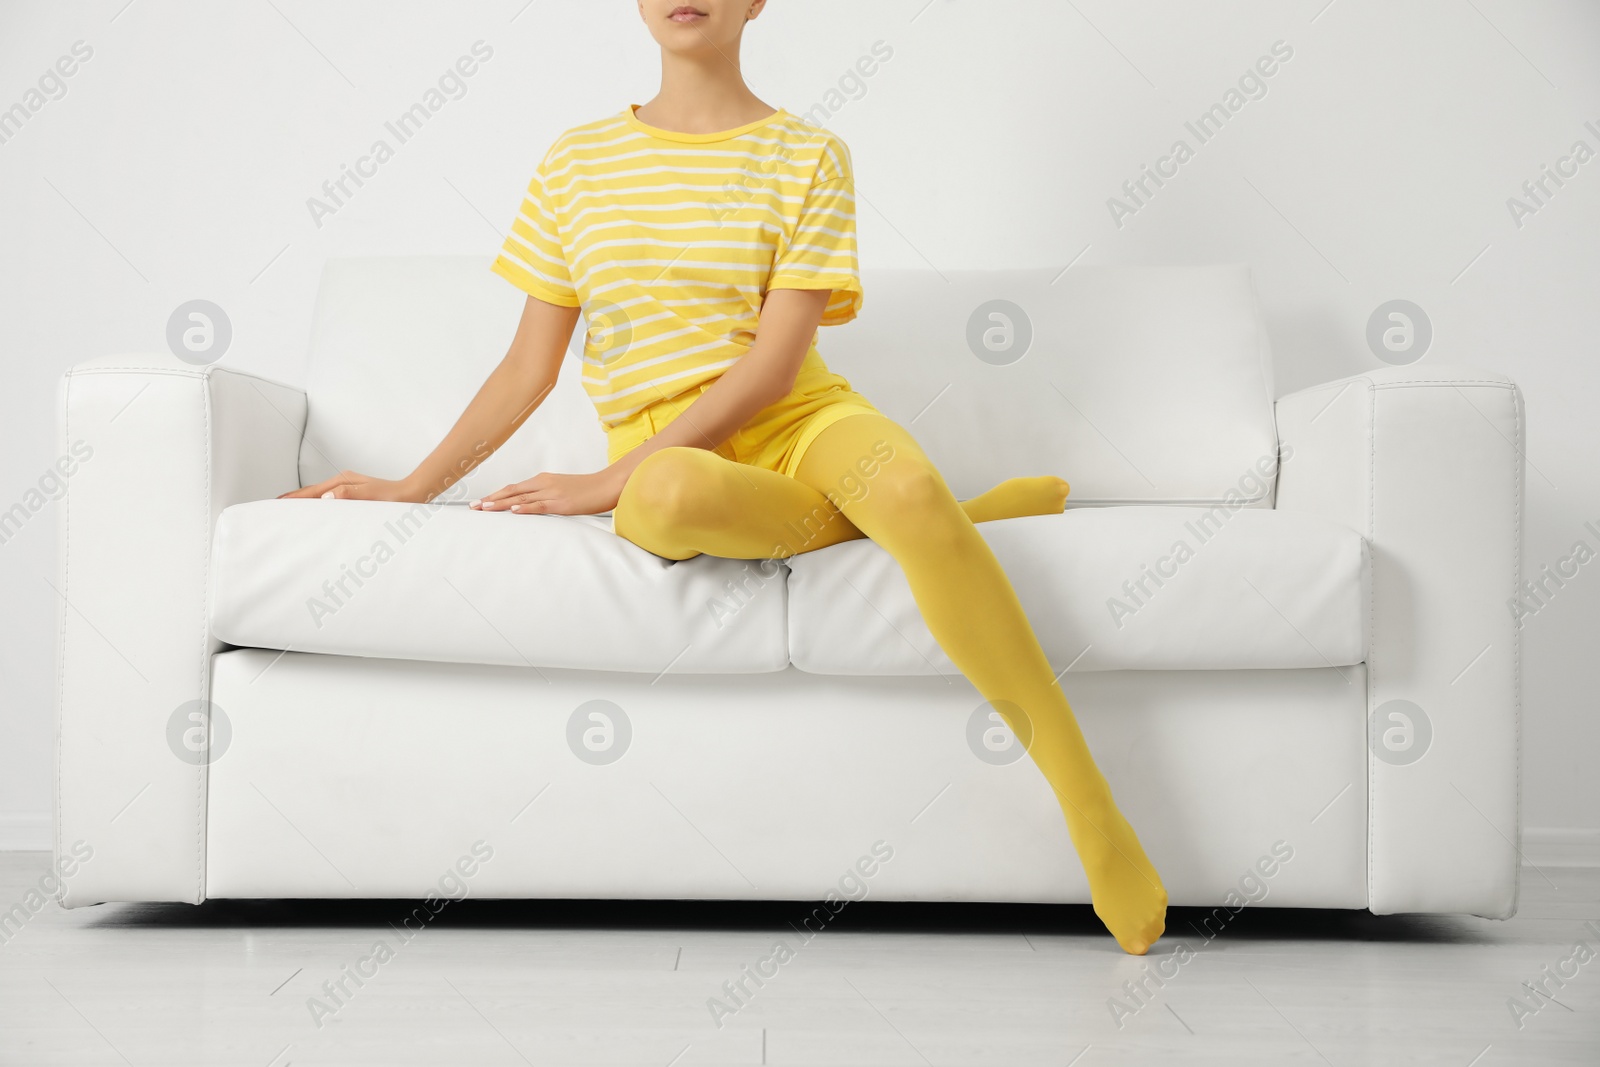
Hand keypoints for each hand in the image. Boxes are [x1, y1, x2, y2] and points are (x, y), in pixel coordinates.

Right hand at [279, 470, 422, 502]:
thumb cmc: (393, 496)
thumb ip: (347, 495)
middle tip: (277, 505)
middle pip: (313, 490)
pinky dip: (318, 502)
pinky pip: (329, 498)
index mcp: (343, 481)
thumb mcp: (369, 495)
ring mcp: (348, 486)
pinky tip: (316, 509)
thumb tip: (326, 497)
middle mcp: (343, 482)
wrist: (411, 493)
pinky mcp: (353, 493)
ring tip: (290, 507)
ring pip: (320, 494)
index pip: (313, 491)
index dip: (296, 497)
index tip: (279, 502)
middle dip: (295, 497)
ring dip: (305, 500)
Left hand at [471, 469, 624, 515]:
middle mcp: (543, 483)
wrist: (607, 485)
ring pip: (520, 498)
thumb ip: (546, 495)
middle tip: (473, 507)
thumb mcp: (562, 490)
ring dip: (500, 504)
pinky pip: (539, 505)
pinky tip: (512, 510)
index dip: (495, 494)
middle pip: (511, 491)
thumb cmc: (587, 490)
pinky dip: (524, 507)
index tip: (480, 502)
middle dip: (490, 499)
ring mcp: (552, 492)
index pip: (513, 487)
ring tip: (483, 509)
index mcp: (542, 480)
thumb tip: (531, 506)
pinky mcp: (561, 503)